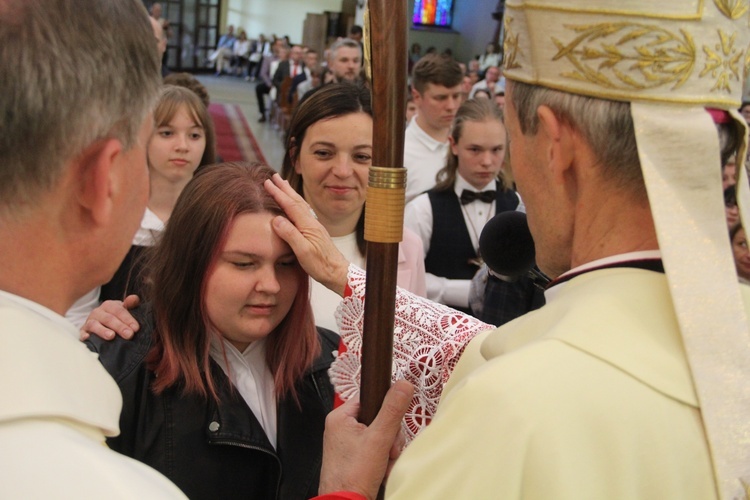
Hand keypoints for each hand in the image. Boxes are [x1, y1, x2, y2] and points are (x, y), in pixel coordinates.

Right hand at [79, 294, 140, 340]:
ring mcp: (89, 321)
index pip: (119, 311)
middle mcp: (98, 312)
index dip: (128, 319)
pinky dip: (84, 335)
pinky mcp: (82, 331)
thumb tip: (135, 298)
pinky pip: (82, 333)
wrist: (99, 324)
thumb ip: (130, 305)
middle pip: (109, 318)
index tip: (136, 328)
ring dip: (103, 331)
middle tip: (129, 335)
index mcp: (109, 305)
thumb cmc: (115, 317)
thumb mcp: (123, 310)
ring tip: (111, 336)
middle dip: (119, 327)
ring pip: (95, 325)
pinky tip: (88, 338)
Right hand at [264, 174, 348, 295]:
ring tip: (283, 185)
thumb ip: (290, 235)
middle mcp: (312, 222)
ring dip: (290, 194)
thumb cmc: (321, 265)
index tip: (267, 182)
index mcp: (308, 225)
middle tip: (274, 176)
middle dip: (284, 188)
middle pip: (296, 201)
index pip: (290, 205)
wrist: (337, 272)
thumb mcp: (303, 252)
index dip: (278, 193)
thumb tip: (276, 219)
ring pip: (300, 205)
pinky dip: (296, 204)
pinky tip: (295, 205)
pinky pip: (303, 212)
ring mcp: (314, 226)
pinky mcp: (315, 232)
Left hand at [319, 380, 413, 498]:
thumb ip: (393, 410)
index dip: (386, 410)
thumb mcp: (379, 438)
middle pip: (378, 418)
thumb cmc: (353, 475)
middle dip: (390, 437)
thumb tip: (404, 385)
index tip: (393, 423)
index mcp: (340, 417)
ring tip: (384, 462)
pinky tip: (382, 469)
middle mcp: (341, 428)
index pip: (371, 398)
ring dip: (388, 450)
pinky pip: (375, 449)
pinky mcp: (353, 457)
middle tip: (388, 449)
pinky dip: (383, 459)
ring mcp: (347, 443)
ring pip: (380, 435)